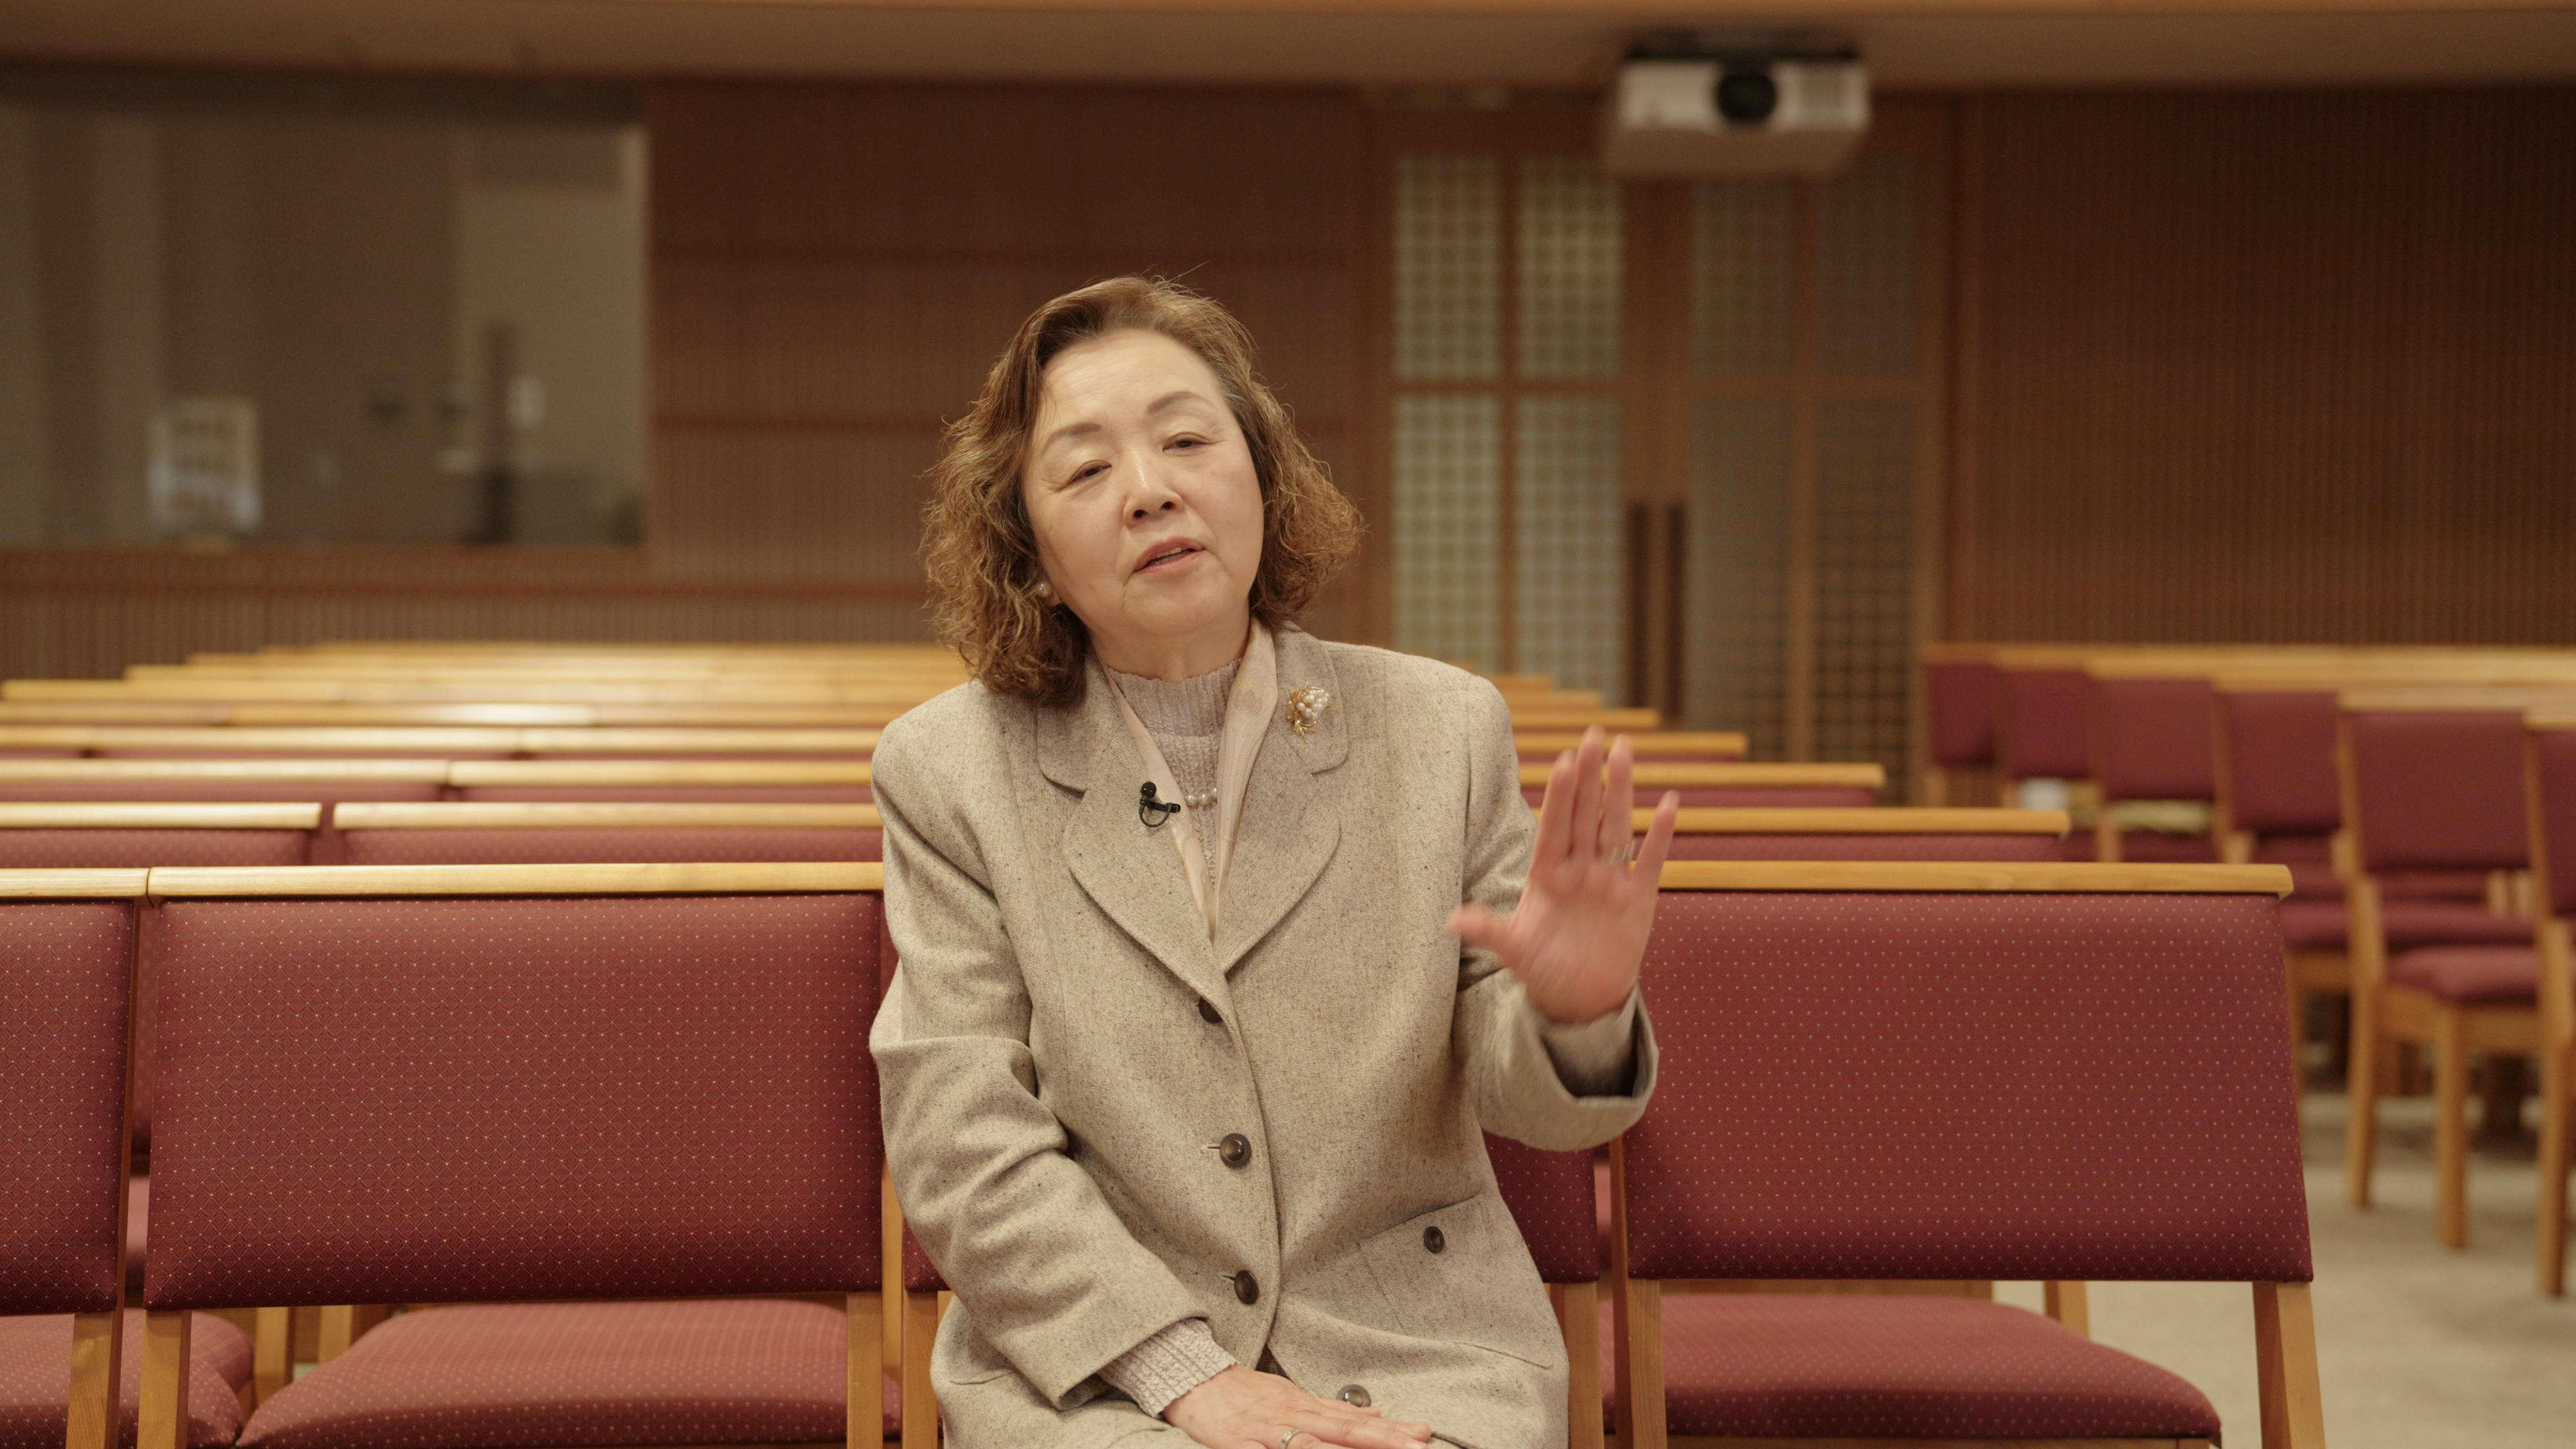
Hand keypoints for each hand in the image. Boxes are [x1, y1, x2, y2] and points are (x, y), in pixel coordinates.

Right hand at [1163, 1366, 1432, 1448]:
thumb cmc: (1245, 1394)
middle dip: (1381, 1442)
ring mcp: (1264, 1432)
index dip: (1390, 1431)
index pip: (1355, 1423)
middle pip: (1341, 1432)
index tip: (1422, 1436)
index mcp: (1305, 1407)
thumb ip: (1332, 1409)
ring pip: (1307, 1447)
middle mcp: (1290, 1417)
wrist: (1193, 1382)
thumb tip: (1375, 1413)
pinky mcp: (1238, 1446)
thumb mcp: (1292, 1396)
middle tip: (1415, 1447)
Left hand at [1447, 727, 1678, 1024]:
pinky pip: (1651, 860)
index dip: (1559, 796)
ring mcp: (1610, 880)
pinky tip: (1669, 803)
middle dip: (1590, 776)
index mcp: (1547, 875)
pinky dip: (1661, 834)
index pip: (1553, 827)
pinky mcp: (1638, 899)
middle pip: (1586, 814)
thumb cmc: (1543, 969)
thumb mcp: (1515, 950)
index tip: (1563, 761)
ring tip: (1624, 751)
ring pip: (1617, 826)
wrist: (1580, 999)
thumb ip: (1488, 931)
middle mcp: (1579, 869)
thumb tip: (1450, 920)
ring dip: (1622, 790)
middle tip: (1594, 735)